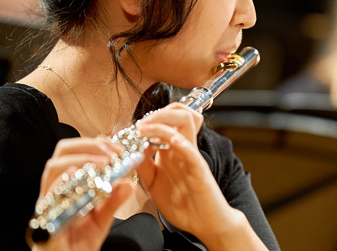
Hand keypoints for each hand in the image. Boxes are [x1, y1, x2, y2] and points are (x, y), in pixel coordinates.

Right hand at [32, 137, 134, 250]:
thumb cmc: (81, 242)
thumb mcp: (103, 218)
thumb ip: (114, 201)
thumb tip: (129, 183)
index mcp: (67, 184)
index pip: (75, 152)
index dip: (96, 144)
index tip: (118, 148)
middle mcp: (54, 190)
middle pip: (61, 153)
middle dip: (88, 146)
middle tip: (112, 153)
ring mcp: (47, 203)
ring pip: (53, 168)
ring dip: (80, 160)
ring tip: (104, 164)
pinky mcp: (44, 221)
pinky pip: (49, 197)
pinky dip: (64, 183)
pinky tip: (80, 178)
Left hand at [135, 103, 261, 248]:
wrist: (206, 223)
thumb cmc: (184, 204)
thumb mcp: (154, 184)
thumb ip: (144, 167)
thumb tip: (131, 151)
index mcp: (173, 151)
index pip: (167, 121)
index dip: (148, 119)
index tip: (131, 129)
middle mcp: (183, 149)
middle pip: (179, 114)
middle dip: (158, 112)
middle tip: (141, 123)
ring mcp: (192, 157)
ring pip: (186, 124)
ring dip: (164, 121)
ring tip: (146, 128)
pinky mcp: (200, 171)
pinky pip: (192, 152)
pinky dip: (182, 144)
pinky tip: (171, 142)